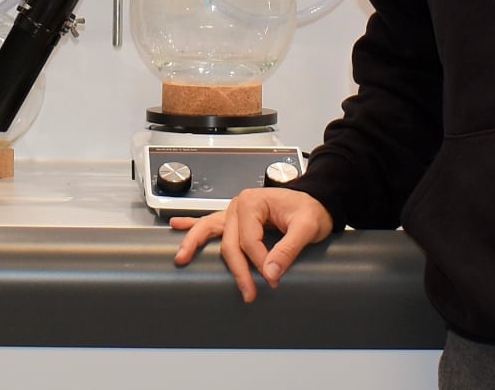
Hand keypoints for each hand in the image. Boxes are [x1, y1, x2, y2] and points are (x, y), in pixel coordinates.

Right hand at [171, 187, 333, 302]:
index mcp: (253, 202)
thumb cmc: (311, 209)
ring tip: (182, 257)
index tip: (273, 278)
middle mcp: (239, 205)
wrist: (316, 200)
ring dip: (194, 243)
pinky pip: (210, 222)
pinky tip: (177, 226)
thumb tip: (271, 271)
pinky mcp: (235, 220)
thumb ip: (289, 249)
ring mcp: (234, 212)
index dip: (259, 262)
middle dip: (238, 269)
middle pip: (230, 242)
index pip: (249, 239)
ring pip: (209, 229)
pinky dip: (193, 225)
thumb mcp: (307, 227)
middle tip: (248, 292)